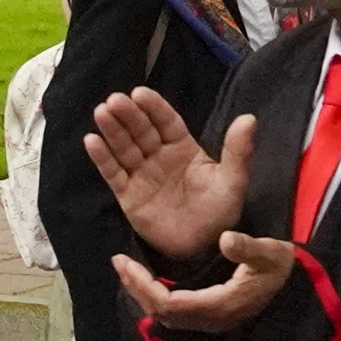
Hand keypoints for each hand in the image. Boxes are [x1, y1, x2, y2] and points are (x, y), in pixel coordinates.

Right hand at [85, 91, 257, 260]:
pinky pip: (113, 173)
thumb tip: (249, 118)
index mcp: (183, 148)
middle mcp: (159, 157)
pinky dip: (102, 157)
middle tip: (115, 100)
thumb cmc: (219, 212)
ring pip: (124, 147)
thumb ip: (237, 150)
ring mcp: (141, 174)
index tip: (140, 92)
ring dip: (112, 130)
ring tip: (101, 112)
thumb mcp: (233, 180)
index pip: (166, 122)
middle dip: (128, 115)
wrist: (202, 248)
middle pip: (140, 131)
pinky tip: (91, 140)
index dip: (153, 107)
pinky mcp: (127, 195)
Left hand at [116, 230, 298, 334]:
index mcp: (219, 305)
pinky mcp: (211, 315)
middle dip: (137, 288)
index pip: (168, 303)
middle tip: (119, 262)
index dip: (143, 286)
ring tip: (127, 269)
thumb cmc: (284, 268)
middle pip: (161, 312)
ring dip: (143, 293)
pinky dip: (156, 296)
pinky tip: (149, 278)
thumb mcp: (271, 253)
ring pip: (166, 315)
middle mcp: (210, 318)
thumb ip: (249, 248)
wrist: (297, 286)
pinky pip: (174, 312)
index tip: (126, 262)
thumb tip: (225, 239)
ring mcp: (210, 320)